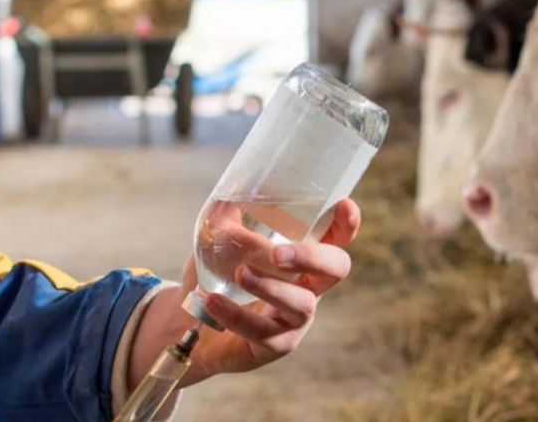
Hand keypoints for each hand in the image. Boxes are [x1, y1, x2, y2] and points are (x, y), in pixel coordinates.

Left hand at [127, 199, 360, 389]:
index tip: (344, 204)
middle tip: (278, 253)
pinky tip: (212, 300)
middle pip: (336, 269)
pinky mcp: (273, 345)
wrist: (189, 323)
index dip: (347, 224)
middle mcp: (308, 286)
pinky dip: (236, 314)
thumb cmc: (215, 274)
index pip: (338, 238)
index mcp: (303, 256)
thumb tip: (239, 191)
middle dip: (313, 257)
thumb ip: (229, 213)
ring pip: (302, 305)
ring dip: (272, 288)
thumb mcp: (218, 236)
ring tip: (241, 273)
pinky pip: (262, 333)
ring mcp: (294, 318)